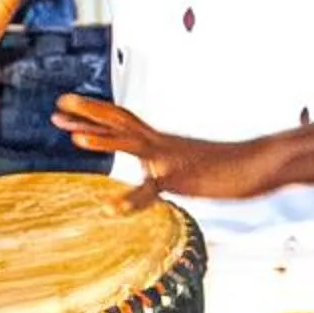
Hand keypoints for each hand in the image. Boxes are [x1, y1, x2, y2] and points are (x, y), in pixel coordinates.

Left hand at [52, 93, 283, 202]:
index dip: (93, 111)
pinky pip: (152, 189)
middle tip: (57, 106)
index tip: (65, 104)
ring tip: (73, 137)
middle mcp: (160, 143)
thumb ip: (167, 161)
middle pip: (119, 120)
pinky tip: (110, 208)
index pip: (121, 119)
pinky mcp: (181, 179)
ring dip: (102, 140)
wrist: (256, 164)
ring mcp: (169, 159)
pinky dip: (131, 199)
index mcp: (158, 140)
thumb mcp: (187, 162)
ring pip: (130, 144)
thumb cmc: (224, 166)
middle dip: (88, 112)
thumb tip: (154, 164)